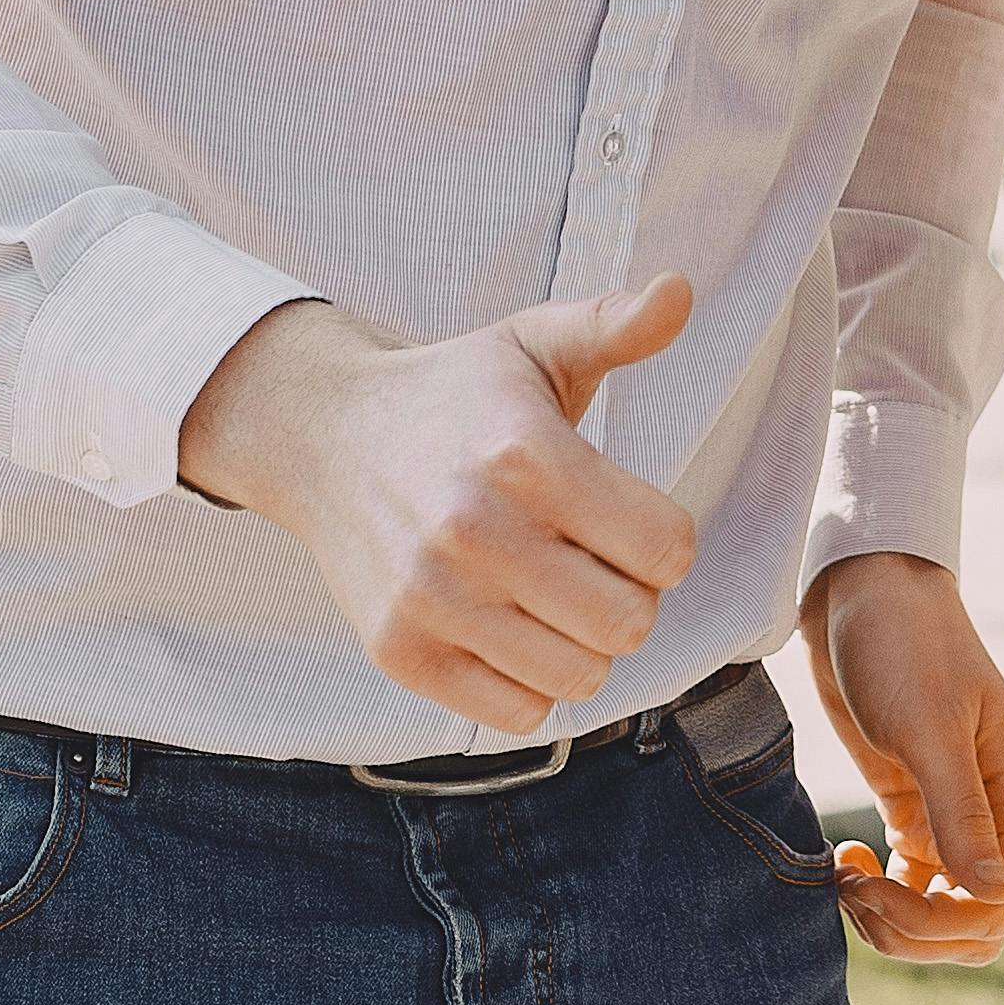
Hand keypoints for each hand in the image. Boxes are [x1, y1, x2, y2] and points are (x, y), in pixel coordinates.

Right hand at [179, 279, 704, 734]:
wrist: (324, 437)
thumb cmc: (455, 394)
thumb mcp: (534, 344)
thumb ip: (615, 324)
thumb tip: (679, 291)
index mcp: (527, 457)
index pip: (667, 550)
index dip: (663, 540)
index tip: (626, 520)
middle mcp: (477, 532)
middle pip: (630, 622)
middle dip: (629, 595)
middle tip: (591, 562)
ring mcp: (433, 599)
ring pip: (580, 677)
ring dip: (582, 644)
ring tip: (551, 595)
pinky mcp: (399, 652)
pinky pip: (518, 713)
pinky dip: (530, 684)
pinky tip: (511, 631)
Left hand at [802, 550, 1003, 966]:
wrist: (863, 595)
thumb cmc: (903, 646)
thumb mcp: (929, 729)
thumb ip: (961, 815)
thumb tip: (992, 899)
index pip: (997, 905)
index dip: (935, 921)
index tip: (874, 888)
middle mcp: (998, 814)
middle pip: (974, 924)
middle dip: (911, 929)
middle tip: (854, 890)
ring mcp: (956, 815)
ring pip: (940, 912)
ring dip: (891, 917)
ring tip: (845, 877)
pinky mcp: (915, 808)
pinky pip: (912, 884)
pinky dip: (879, 892)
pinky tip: (847, 859)